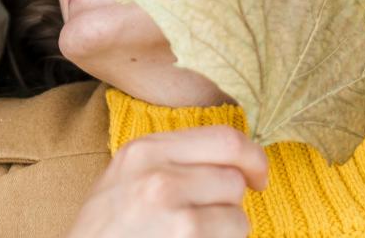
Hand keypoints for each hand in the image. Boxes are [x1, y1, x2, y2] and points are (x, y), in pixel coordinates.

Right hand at [66, 126, 267, 237]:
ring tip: (194, 237)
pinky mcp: (185, 237)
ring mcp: (172, 209)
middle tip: (211, 218)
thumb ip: (172, 159)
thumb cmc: (108, 228)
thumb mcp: (128, 175)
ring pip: (238, 216)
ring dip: (227, 233)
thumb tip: (234, 160)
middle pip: (234, 178)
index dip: (252, 158)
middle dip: (231, 203)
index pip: (225, 137)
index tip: (256, 177)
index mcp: (145, 149)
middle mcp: (158, 173)